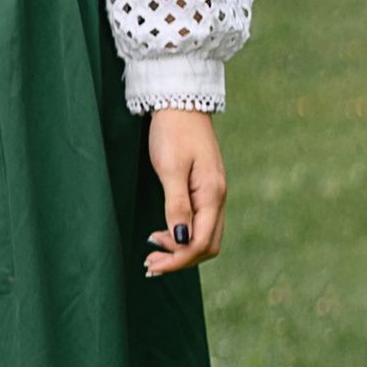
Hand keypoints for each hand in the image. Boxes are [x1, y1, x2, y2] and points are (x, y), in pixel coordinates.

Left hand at [143, 107, 225, 276]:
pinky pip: (200, 223)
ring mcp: (213, 194)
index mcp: (212, 195)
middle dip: (180, 260)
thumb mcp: (170, 169)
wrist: (181, 102)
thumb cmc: (172, 132)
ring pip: (204, 236)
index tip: (152, 264)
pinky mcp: (204, 189)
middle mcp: (218, 198)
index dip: (178, 260)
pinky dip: (182, 235)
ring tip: (152, 252)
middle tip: (149, 264)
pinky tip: (164, 235)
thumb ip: (176, 206)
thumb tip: (181, 241)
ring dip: (180, 250)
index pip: (201, 243)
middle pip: (206, 245)